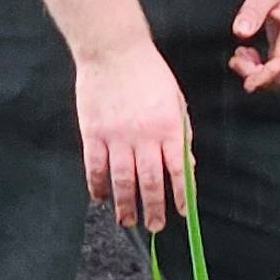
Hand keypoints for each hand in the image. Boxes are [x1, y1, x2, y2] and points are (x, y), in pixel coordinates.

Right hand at [79, 43, 192, 232]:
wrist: (115, 52)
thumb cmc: (150, 74)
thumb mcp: (176, 101)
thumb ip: (181, 134)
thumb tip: (187, 165)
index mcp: (169, 128)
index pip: (178, 170)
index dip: (181, 195)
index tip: (183, 213)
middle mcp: (144, 137)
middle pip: (149, 181)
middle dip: (153, 208)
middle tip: (155, 227)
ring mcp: (116, 137)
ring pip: (121, 180)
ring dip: (125, 204)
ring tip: (128, 221)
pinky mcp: (92, 134)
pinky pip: (95, 166)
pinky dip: (97, 185)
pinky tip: (100, 198)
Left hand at [229, 0, 279, 92]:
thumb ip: (252, 11)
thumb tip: (240, 32)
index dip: (266, 76)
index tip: (248, 83)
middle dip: (259, 76)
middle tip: (236, 61)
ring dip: (257, 73)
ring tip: (238, 55)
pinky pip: (275, 67)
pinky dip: (258, 67)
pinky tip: (245, 53)